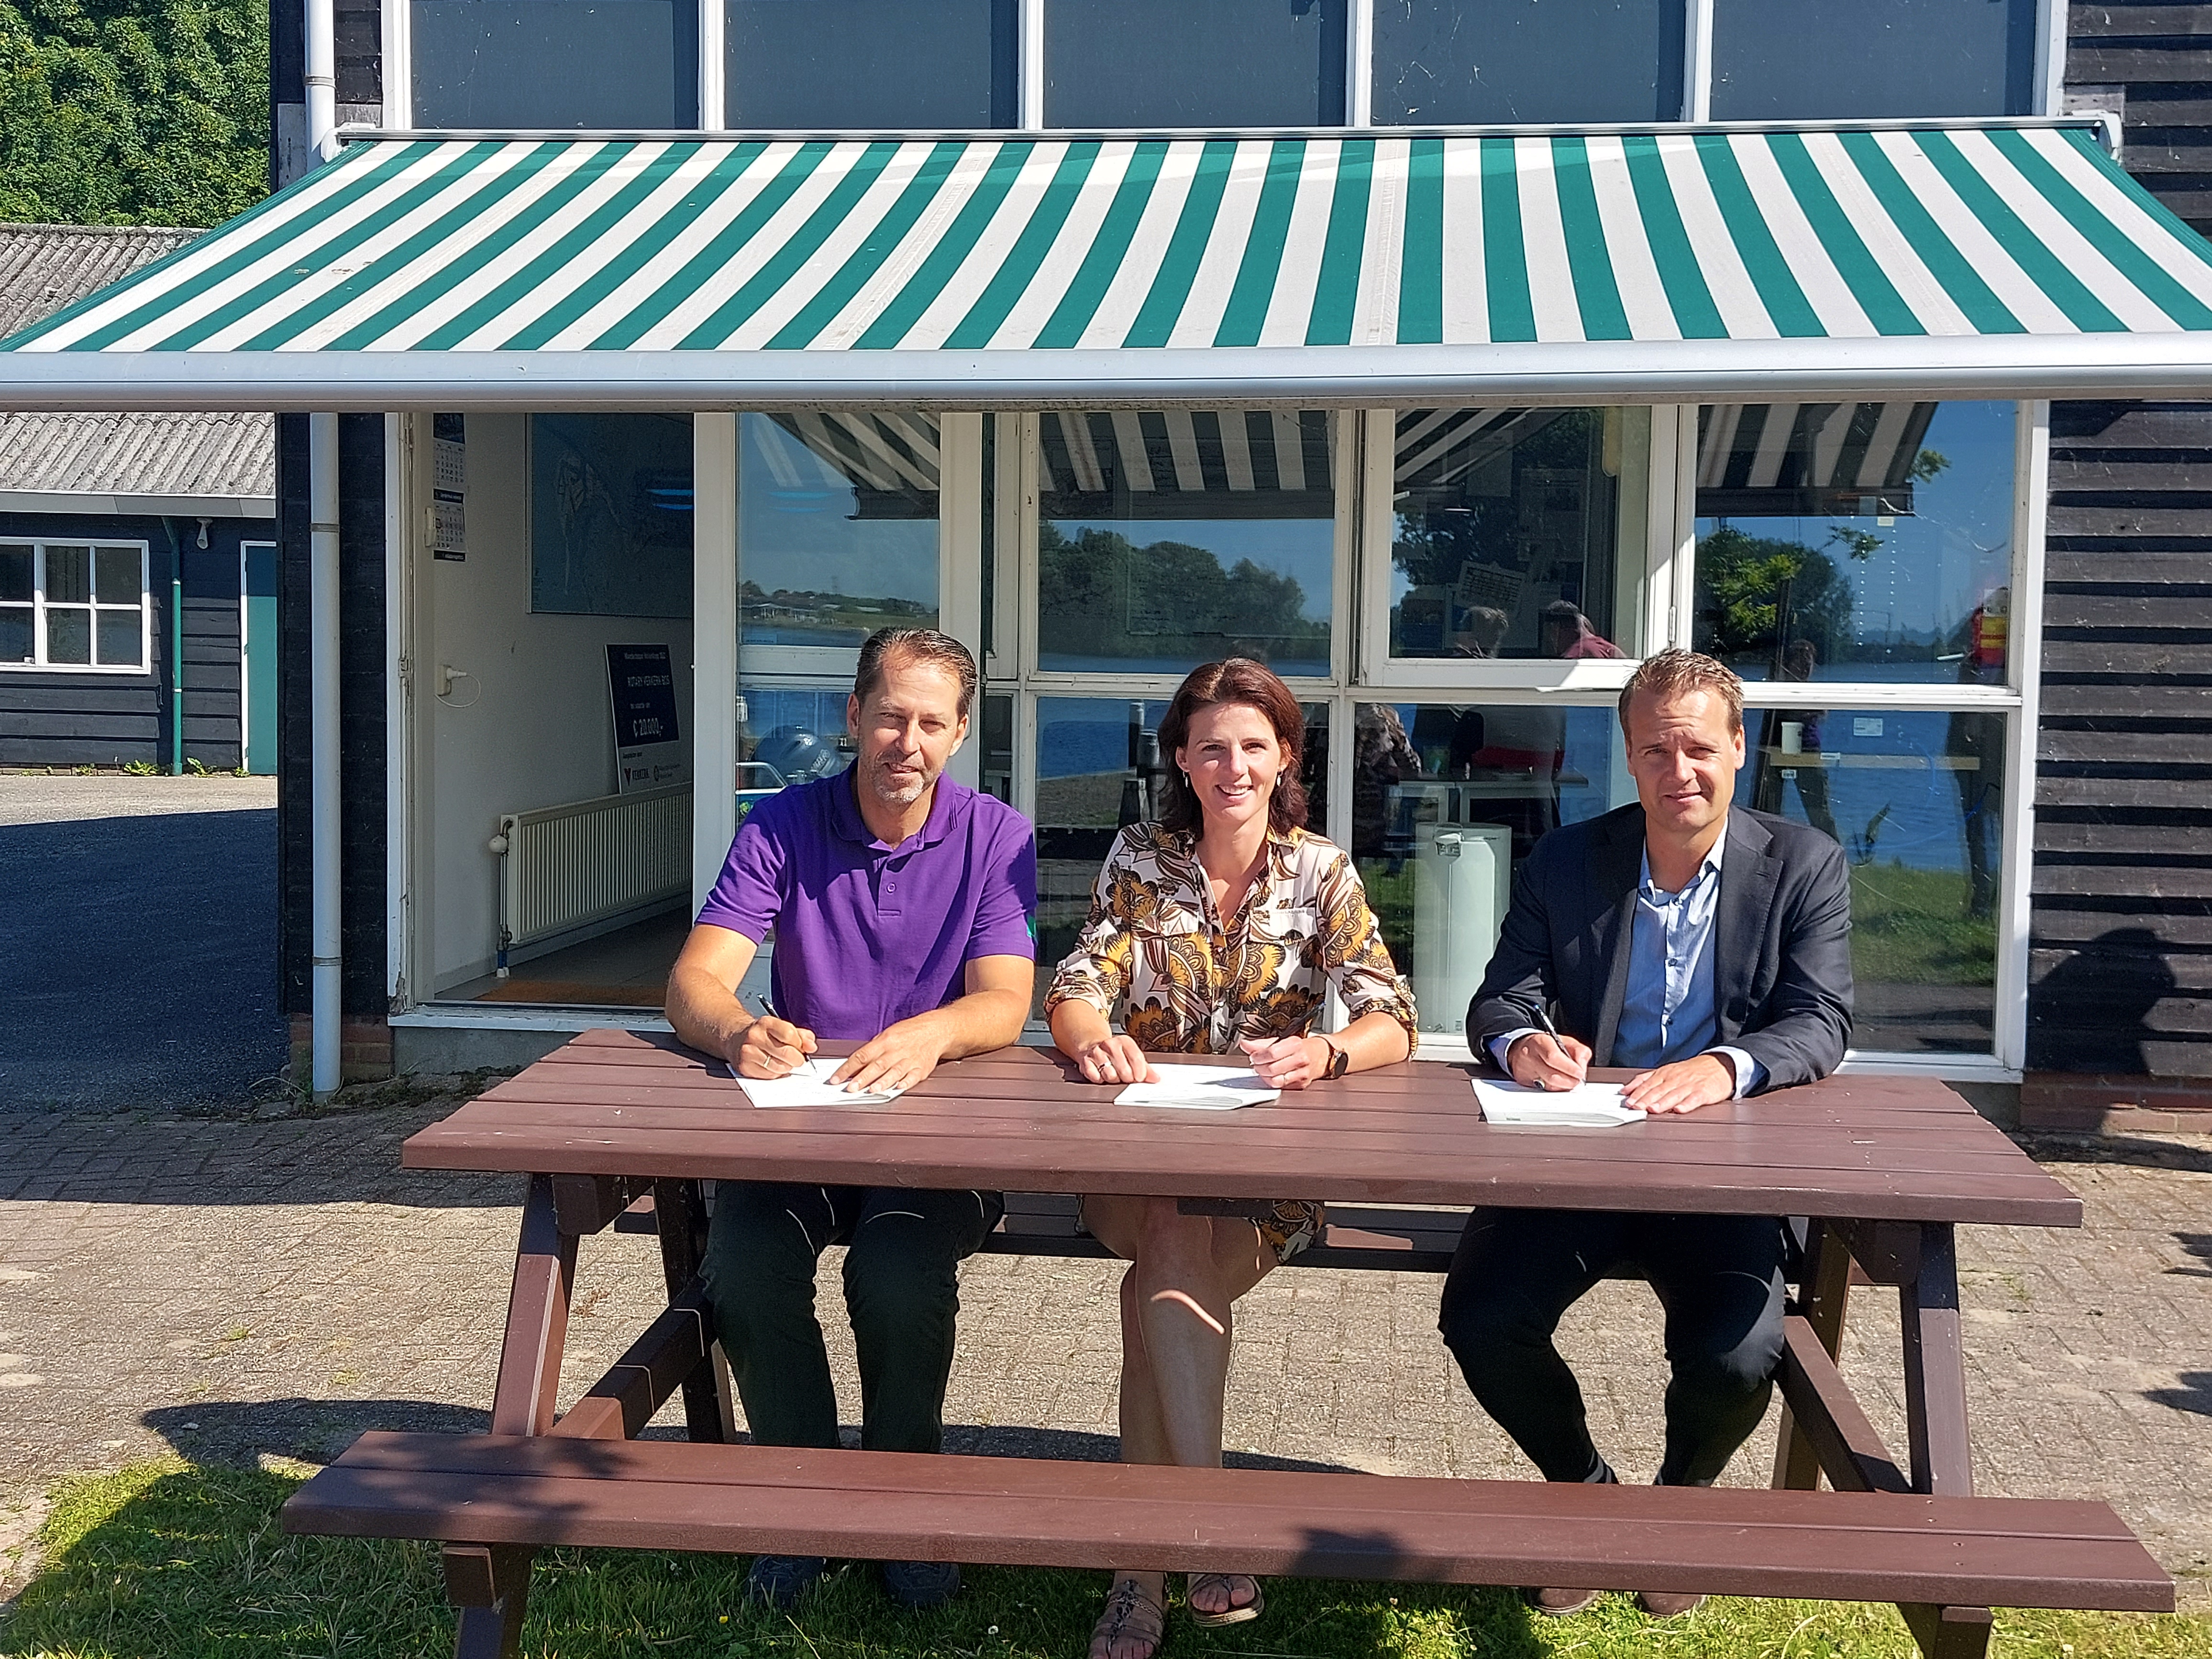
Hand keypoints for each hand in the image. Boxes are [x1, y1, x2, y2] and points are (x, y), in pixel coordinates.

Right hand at [734, 1014, 815, 1078]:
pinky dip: (776, 1073)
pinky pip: (769, 1075)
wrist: (736, 1038)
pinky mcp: (744, 1066)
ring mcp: (748, 1052)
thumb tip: (811, 1047)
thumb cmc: (764, 1034)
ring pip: (779, 1067)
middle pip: (786, 1053)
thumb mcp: (782, 1028)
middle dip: (797, 1059)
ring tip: (783, 1061)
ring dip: (786, 1067)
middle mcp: (755, 1036)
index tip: (802, 1047)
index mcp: (766, 1023)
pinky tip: (772, 1066)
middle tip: (797, 1059)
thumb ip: (801, 1035)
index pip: (790, 1034)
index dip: (800, 1044)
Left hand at [832, 1016, 949, 1094]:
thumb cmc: (910, 1032)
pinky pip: (913, 1076)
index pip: (862, 1055)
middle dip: (862, 1078)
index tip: (836, 1078)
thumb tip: (855, 1066)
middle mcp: (896, 1050)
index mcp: (885, 1041)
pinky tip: (899, 1087)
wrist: (936, 1030)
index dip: (847, 1068)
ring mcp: (909, 1060)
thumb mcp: (888, 1035)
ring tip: (872, 1090)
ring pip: (894, 1072)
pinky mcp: (921, 1068)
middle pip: (876, 1065)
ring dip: (882, 1082)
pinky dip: (906, 1082)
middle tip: (851, 1088)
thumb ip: (873, 1050)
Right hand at [1073, 1033, 1153, 1084]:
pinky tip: (1101, 1073)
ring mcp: (1097, 1052)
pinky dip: (1100, 1079)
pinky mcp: (1086, 1061)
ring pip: (1110, 1076)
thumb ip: (1145, 1067)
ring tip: (1113, 1073)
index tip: (1140, 1078)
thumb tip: (1155, 1078)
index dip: (1140, 1073)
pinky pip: (1096, 1078)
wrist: (1091, 1045)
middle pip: (1125, 1071)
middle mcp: (1110, 1045)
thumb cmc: (1115, 1052)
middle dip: (1126, 1078)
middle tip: (1125, 1076)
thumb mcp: (1131, 1055)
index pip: (1137, 1059)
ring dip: (1113, 1079)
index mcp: (1125, 1041)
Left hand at [1242, 1034, 1327, 1090]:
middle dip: (1259, 1067)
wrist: (1321, 1055)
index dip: (1258, 1056)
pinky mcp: (1301, 1085)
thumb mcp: (1281, 1040)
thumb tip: (1245, 1044)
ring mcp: (1302, 1073)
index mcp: (1295, 1044)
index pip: (1271, 1052)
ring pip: (1276, 1080)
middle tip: (1256, 1064)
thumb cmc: (1300, 1047)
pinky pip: (1281, 1087)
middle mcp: (1300, 1059)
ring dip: (1265, 1076)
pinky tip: (1272, 1076)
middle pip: (1272, 1068)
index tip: (1253, 1057)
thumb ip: (1261, 1044)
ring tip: (1263, 1070)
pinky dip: (1272, 1082)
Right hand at [1507, 1031, 1590, 1090]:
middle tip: (1578, 1080)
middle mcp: (1531, 1056)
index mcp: (1541, 1042)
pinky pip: (1543, 1090)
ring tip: (1571, 1082)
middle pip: (1551, 1075)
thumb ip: (1579, 1051)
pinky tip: (1560, 1084)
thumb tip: (1582, 1066)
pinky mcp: (1524, 1081)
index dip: (1569, 1068)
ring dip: (1564, 1086)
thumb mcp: (1565, 1040)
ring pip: (1548, 1085)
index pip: (1554, 1057)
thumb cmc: (1546, 1045)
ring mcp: (1526, 1070)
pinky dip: (1555, 1089)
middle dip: (1569, 1080)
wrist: (1522, 1048)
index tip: (1580, 1073)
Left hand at [1622, 1053, 1734, 1113]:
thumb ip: (1645, 1080)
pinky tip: (1679, 1110)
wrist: (1718, 1065)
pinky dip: (1686, 1104)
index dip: (1637, 1094)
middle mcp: (1675, 1079)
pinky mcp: (1703, 1092)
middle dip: (1646, 1100)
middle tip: (1636, 1107)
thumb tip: (1626, 1089)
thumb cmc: (1690, 1071)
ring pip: (1674, 1095)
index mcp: (1665, 1074)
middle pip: (1658, 1090)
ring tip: (1652, 1110)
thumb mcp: (1666, 1071)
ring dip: (1662, 1103)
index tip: (1628, 1102)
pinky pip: (1694, 1099)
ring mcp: (1689, 1085)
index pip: (1648, 1085)